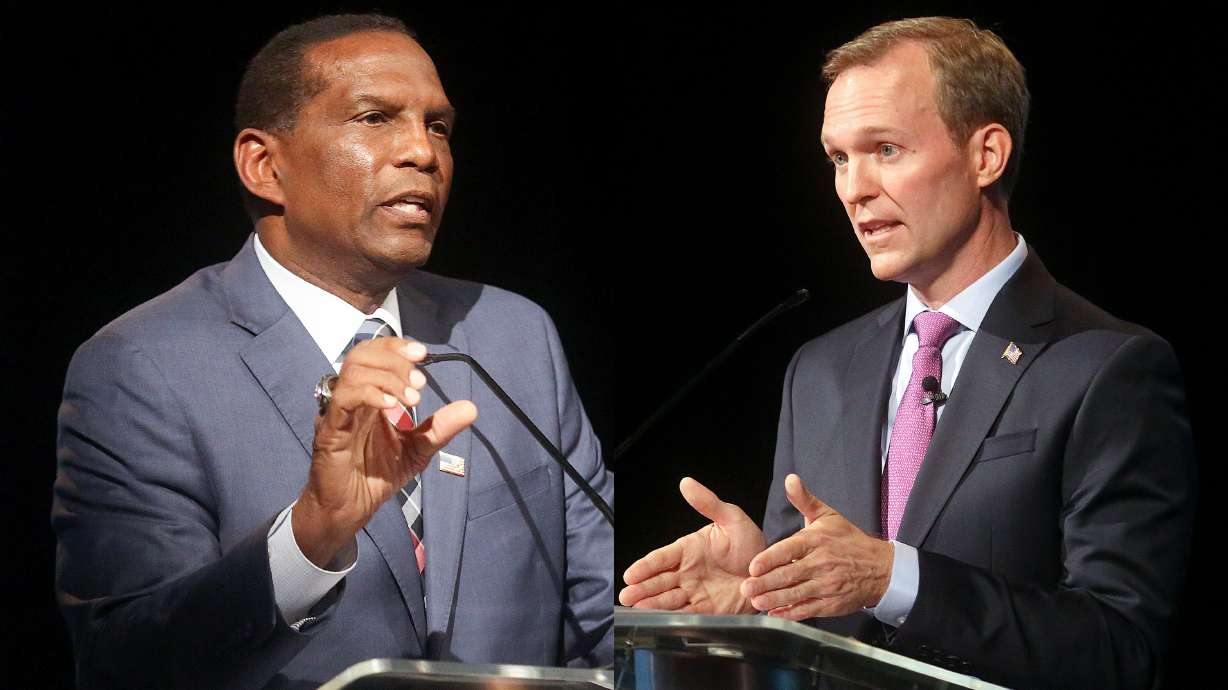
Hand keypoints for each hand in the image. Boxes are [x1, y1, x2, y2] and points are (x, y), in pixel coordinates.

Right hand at [295, 336, 476, 566]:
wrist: (349, 509)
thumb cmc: (374, 476)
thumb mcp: (417, 449)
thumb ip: (440, 427)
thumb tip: (471, 408)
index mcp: (369, 396)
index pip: (375, 354)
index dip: (397, 347)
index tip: (423, 354)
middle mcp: (350, 398)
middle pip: (362, 354)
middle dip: (395, 359)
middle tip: (420, 381)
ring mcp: (338, 411)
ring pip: (353, 371)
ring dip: (388, 377)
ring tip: (413, 398)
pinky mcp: (330, 430)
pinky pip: (344, 400)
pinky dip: (371, 395)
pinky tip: (393, 408)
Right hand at [619, 477, 765, 613]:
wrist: (769, 571)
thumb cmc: (749, 542)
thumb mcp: (731, 518)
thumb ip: (708, 503)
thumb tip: (686, 483)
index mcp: (688, 550)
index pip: (661, 558)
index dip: (645, 566)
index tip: (630, 574)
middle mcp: (687, 572)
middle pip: (659, 581)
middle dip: (642, 589)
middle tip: (626, 596)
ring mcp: (695, 592)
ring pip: (668, 599)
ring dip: (651, 605)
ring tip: (634, 609)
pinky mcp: (707, 610)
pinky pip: (686, 615)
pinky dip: (672, 618)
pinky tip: (657, 621)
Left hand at [740, 473, 892, 619]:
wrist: (881, 568)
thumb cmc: (849, 540)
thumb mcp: (827, 515)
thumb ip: (804, 500)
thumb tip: (790, 479)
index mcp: (816, 541)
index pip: (790, 550)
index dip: (770, 559)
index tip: (753, 566)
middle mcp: (821, 563)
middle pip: (790, 575)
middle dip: (766, 583)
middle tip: (746, 588)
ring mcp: (827, 585)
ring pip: (797, 594)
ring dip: (774, 600)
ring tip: (756, 602)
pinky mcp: (832, 603)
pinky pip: (808, 609)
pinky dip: (791, 613)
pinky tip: (775, 614)